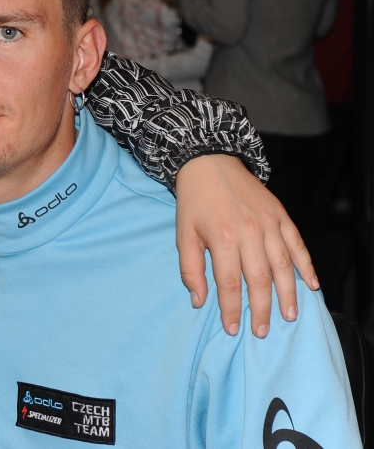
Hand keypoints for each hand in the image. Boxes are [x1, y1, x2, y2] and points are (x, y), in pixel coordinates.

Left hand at [174, 154, 316, 337]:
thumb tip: (199, 301)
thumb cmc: (194, 202)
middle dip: (261, 309)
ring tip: (289, 316)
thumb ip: (190, 269)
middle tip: (262, 331)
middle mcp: (249, 233)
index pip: (229, 283)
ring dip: (288, 294)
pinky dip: (306, 265)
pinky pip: (298, 244)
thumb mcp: (183, 234)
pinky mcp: (281, 216)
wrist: (210, 163)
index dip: (232, 309)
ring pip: (283, 266)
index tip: (233, 329)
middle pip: (259, 279)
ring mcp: (269, 224)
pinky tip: (312, 285)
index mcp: (222, 239)